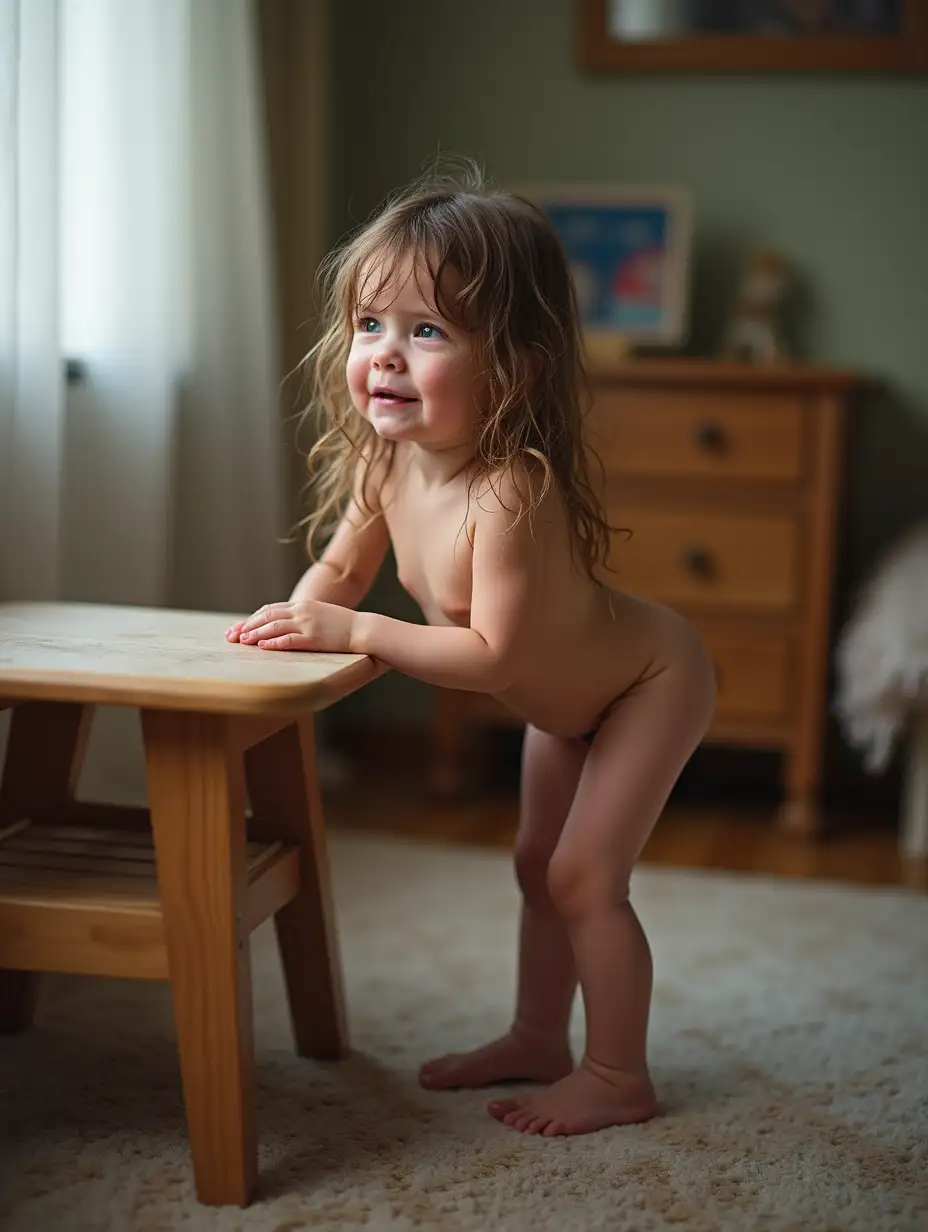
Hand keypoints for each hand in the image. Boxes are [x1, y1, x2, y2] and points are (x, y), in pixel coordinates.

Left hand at [228, 600, 356, 652]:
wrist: (362, 629)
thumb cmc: (343, 625)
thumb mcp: (320, 614)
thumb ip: (303, 616)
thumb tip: (287, 625)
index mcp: (302, 605)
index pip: (270, 609)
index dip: (253, 618)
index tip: (239, 627)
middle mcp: (302, 611)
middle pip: (267, 616)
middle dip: (248, 625)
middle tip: (232, 635)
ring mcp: (307, 624)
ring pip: (274, 627)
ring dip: (256, 634)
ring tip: (241, 641)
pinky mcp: (313, 638)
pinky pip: (288, 640)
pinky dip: (273, 643)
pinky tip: (262, 648)